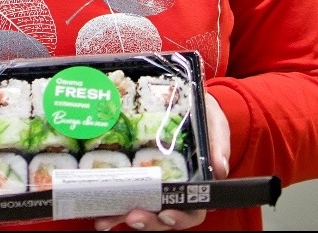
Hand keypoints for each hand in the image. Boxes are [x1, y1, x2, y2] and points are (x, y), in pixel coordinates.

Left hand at [93, 92, 231, 230]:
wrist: (182, 97)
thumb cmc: (202, 114)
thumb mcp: (213, 121)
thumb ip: (218, 142)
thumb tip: (220, 167)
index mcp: (197, 183)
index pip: (193, 210)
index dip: (180, 217)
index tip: (166, 214)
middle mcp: (174, 189)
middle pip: (164, 217)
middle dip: (149, 221)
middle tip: (133, 216)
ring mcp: (153, 184)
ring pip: (141, 210)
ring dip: (123, 217)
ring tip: (106, 219)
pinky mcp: (135, 176)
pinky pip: (124, 196)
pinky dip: (111, 207)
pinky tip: (98, 212)